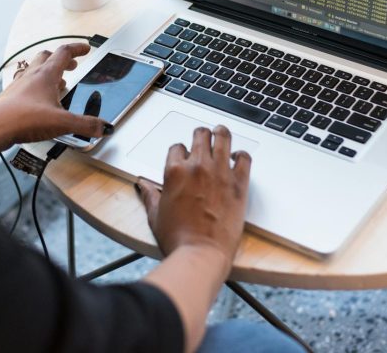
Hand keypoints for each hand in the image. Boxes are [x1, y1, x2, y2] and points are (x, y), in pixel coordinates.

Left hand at [0, 42, 110, 146]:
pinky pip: (25, 84)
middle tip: (71, 65)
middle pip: (47, 56)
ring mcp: (19, 85)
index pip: (64, 52)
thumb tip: (103, 126)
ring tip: (58, 83)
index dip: (77, 49)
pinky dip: (35, 86)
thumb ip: (86, 125)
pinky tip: (39, 100)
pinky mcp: (11, 97)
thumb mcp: (63, 123)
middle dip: (61, 59)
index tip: (85, 48)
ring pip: (34, 69)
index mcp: (46, 75)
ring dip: (48, 71)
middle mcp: (31, 76)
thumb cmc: (24, 119)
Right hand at [138, 125, 250, 272]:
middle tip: (204, 138)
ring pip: (223, 137)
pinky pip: (244, 158)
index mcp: (175, 170)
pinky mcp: (238, 183)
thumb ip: (149, 194)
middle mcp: (197, 166)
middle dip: (201, 135)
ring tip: (221, 133)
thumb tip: (141, 184)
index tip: (184, 158)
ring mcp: (219, 172)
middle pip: (200, 134)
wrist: (201, 253)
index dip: (181, 152)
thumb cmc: (178, 237)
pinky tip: (238, 157)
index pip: (178, 147)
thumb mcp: (155, 214)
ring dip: (221, 134)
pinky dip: (241, 155)